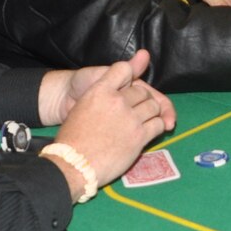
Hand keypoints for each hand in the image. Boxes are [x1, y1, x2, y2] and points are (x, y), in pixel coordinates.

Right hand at [50, 54, 176, 193]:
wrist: (73, 163)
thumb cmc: (73, 136)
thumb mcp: (83, 105)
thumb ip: (103, 90)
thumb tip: (131, 66)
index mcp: (99, 90)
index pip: (124, 69)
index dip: (130, 73)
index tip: (129, 83)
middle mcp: (117, 101)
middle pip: (142, 91)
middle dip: (142, 98)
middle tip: (137, 109)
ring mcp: (130, 118)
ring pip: (153, 106)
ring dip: (152, 112)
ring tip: (144, 120)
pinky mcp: (139, 136)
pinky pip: (157, 124)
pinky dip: (157, 126)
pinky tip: (149, 130)